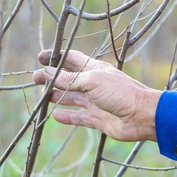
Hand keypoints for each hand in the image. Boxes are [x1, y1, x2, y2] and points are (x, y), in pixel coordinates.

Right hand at [32, 49, 161, 141]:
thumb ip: (69, 79)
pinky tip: (55, 115)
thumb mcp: (92, 81)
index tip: (40, 58)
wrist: (142, 115)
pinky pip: (78, 117)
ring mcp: (95, 101)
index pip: (71, 59)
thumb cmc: (121, 93)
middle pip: (67, 79)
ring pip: (71, 98)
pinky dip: (67, 116)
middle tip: (35, 79)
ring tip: (42, 97)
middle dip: (51, 78)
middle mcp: (93, 84)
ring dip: (56, 96)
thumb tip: (48, 73)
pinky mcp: (97, 118)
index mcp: (94, 69)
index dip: (55, 57)